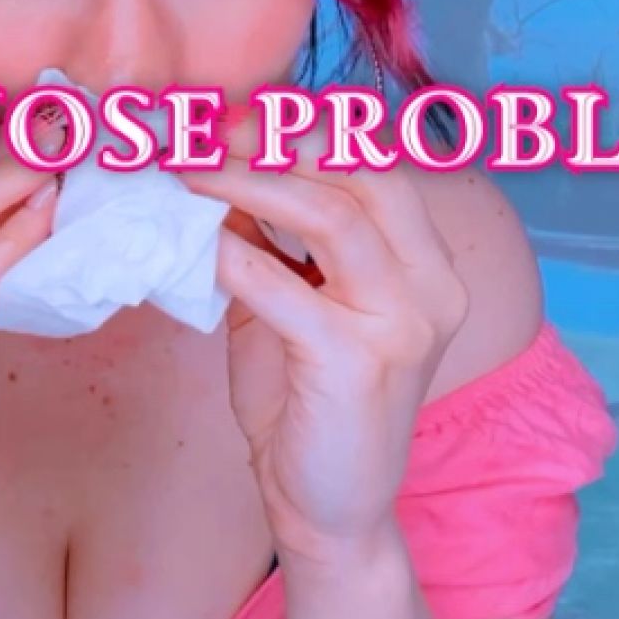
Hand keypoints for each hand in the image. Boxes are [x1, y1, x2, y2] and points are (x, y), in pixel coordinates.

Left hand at [179, 129, 468, 565]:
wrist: (327, 509)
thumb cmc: (306, 402)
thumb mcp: (291, 302)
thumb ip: (271, 237)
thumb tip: (216, 159)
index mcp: (426, 263)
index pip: (377, 162)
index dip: (304, 126)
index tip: (231, 109)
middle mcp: (432, 286)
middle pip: (364, 172)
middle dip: (279, 138)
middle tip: (202, 127)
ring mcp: (404, 324)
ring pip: (332, 217)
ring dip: (249, 181)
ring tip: (186, 169)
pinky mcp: (359, 364)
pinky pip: (285, 289)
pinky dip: (231, 256)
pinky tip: (190, 243)